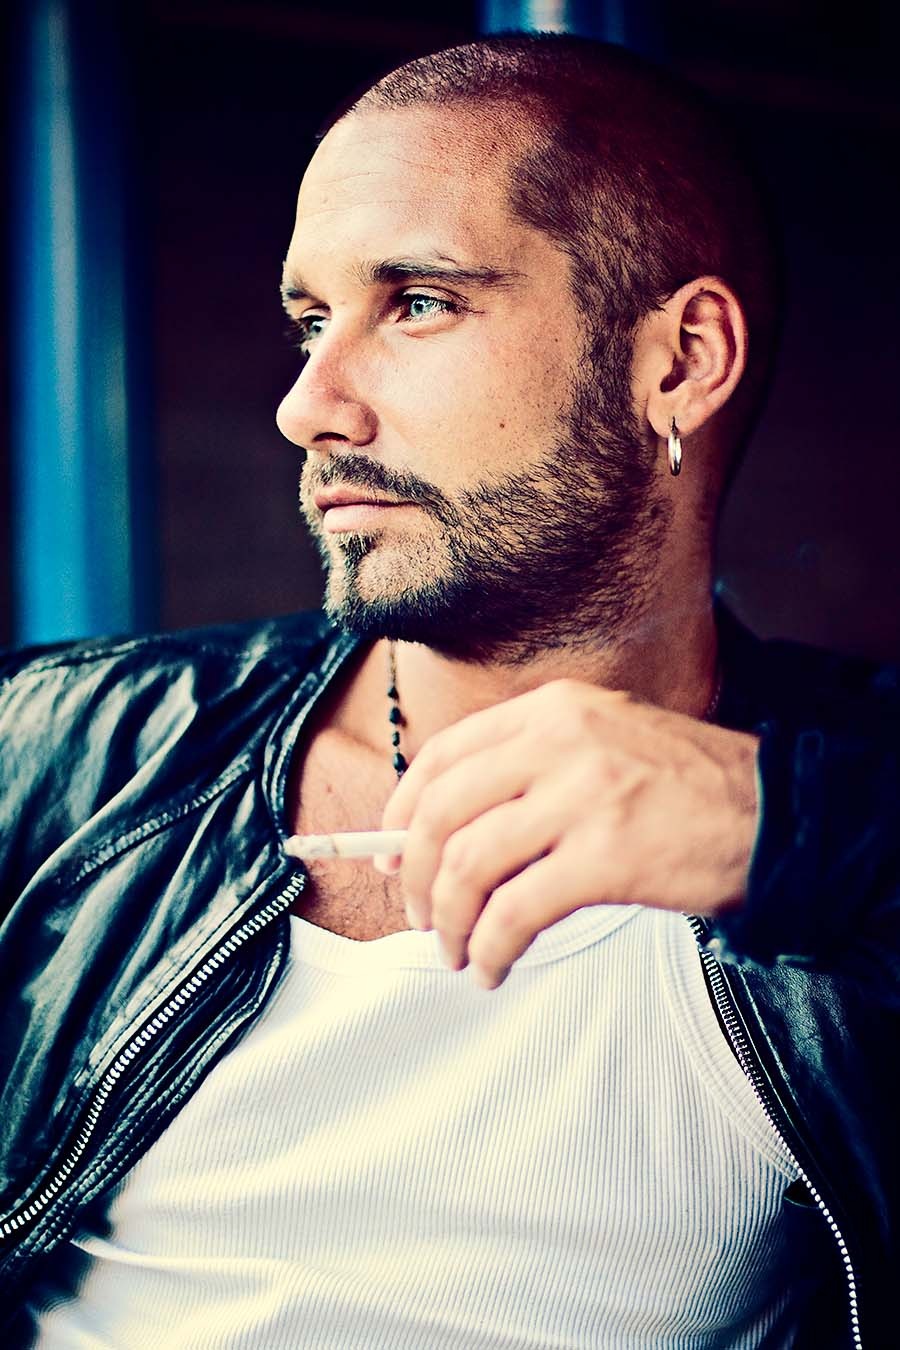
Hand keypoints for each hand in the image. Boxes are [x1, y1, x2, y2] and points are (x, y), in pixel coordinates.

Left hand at [378, 679, 759, 987]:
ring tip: (455, 952)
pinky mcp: (607, 857)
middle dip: (411, 875)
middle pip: (441, 814)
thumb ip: (528, 769)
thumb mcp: (602, 741)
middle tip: (417, 915)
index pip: (441, 756)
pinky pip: (514, 913)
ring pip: (467, 866)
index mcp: (552, 711)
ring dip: (447, 921)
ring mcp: (582, 797)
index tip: (387, 854)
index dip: (399, 812)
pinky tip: (492, 967)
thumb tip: (442, 829)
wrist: (778, 815)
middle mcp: (559, 743)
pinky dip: (489, 948)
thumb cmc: (687, 788)